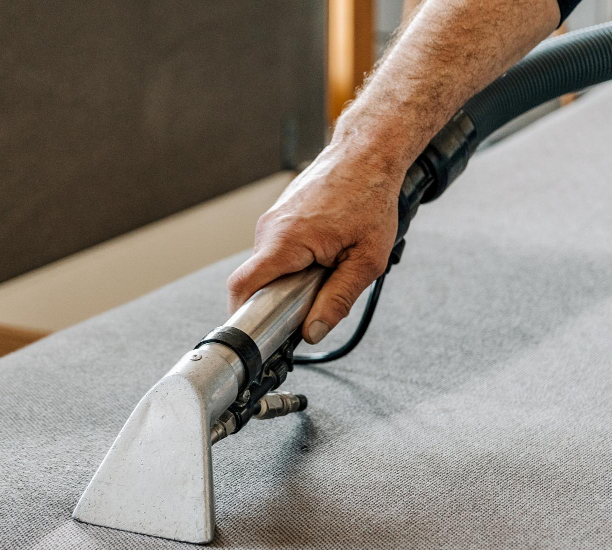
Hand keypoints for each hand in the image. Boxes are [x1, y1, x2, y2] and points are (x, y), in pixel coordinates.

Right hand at [226, 142, 404, 343]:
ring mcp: (272, 220)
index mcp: (286, 240)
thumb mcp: (366, 259)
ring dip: (291, 278)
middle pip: (256, 280)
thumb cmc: (370, 196)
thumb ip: (338, 299)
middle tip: (312, 303)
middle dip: (279, 299)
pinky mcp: (280, 216)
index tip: (256, 335)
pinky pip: (278, 250)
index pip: (242, 286)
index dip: (241, 315)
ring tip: (326, 269)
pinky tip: (324, 253)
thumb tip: (313, 332)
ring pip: (269, 266)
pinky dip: (295, 261)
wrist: (368, 152)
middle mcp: (270, 228)